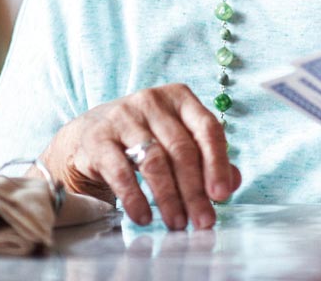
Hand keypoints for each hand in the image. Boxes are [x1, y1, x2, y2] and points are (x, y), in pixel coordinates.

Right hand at [38, 83, 240, 229]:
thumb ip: (206, 158)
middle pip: (182, 149)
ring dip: (169, 198)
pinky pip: (121, 172)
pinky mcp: (98, 138)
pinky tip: (144, 218)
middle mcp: (153, 101)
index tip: (222, 195)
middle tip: (203, 221)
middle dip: (195, 190)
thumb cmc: (144, 138)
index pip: (207, 128)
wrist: (87, 136)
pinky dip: (135, 198)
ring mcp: (124, 117)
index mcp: (180, 98)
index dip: (217, 163)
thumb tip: (233, 182)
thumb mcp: (176, 140)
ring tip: (177, 223)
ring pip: (154, 161)